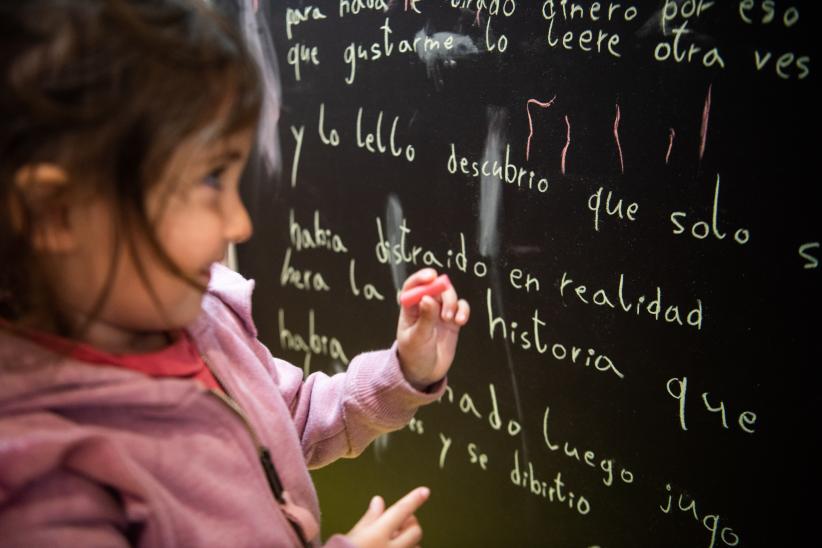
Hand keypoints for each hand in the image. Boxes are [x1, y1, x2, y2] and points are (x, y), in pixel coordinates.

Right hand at [347, 487, 429, 547]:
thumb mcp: (352, 536)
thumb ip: (369, 519)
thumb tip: (379, 501)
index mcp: (377, 535)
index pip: (400, 512)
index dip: (414, 500)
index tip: (425, 491)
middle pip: (415, 530)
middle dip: (410, 524)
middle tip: (400, 524)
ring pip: (416, 547)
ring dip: (409, 542)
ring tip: (394, 542)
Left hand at [396, 269, 469, 390]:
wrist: (425, 372)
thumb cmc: (414, 355)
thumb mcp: (417, 338)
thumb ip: (425, 319)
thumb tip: (428, 298)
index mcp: (410, 309)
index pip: (412, 286)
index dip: (421, 278)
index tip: (431, 276)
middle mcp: (425, 307)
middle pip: (435, 287)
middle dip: (443, 292)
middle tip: (446, 308)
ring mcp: (439, 313)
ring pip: (449, 295)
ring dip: (453, 303)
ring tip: (451, 320)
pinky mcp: (452, 320)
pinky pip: (461, 307)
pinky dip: (463, 310)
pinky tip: (460, 321)